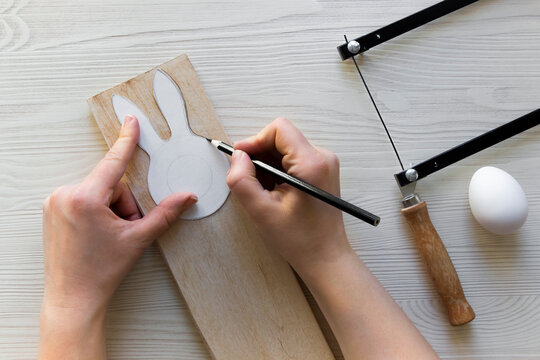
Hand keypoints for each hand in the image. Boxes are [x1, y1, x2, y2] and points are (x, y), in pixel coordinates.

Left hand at [39, 115, 196, 358]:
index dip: (127, 140)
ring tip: (108, 235)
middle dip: (123, 204)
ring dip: (110, 208)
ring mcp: (55, 202)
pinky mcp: (51, 209)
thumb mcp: (138, 239)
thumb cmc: (101, 271)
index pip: (114, 162)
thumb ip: (165, 213)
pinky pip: (83, 198)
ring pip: (97, 191)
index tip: (131, 121)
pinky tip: (96, 233)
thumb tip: (187, 197)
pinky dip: (96, 210)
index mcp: (85, 198)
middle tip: (123, 229)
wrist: (73, 297)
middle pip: (110, 184)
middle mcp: (65, 195)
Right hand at [227, 118, 438, 359]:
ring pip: (285, 149)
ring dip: (267, 165)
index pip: (279, 129)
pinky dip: (277, 171)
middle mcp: (322, 157)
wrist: (325, 256)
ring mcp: (324, 164)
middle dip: (260, 155)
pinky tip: (274, 192)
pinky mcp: (322, 171)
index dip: (255, 140)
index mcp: (311, 163)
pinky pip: (293, 159)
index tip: (241, 159)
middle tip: (250, 181)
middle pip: (281, 138)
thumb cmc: (299, 239)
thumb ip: (242, 180)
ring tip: (263, 191)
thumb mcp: (261, 211)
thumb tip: (237, 156)